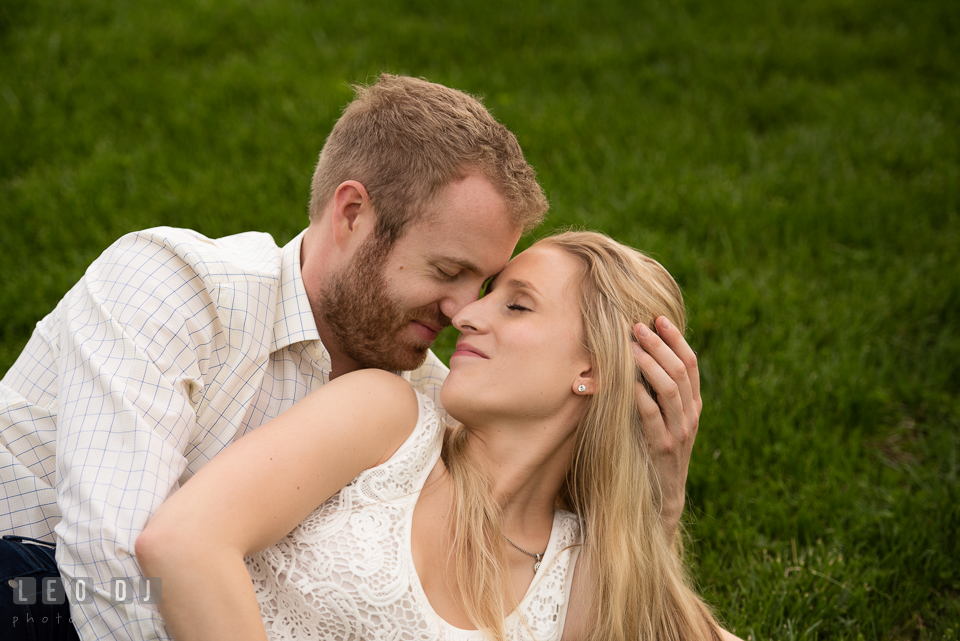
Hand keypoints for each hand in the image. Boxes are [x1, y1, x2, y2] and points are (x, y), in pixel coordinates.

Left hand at [632, 316, 701, 543]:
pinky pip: (653, 417)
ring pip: (670, 389)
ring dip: (649, 364)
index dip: (676, 339)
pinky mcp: (663, 448)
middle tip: (638, 326)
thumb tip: (638, 355)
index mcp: (693, 404)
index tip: (658, 318)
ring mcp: (679, 432)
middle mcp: (690, 415)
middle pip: (680, 370)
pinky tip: (628, 382)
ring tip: (630, 347)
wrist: (662, 497)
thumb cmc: (655, 451)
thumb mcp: (662, 418)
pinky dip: (641, 397)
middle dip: (660, 345)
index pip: (690, 363)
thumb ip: (657, 392)